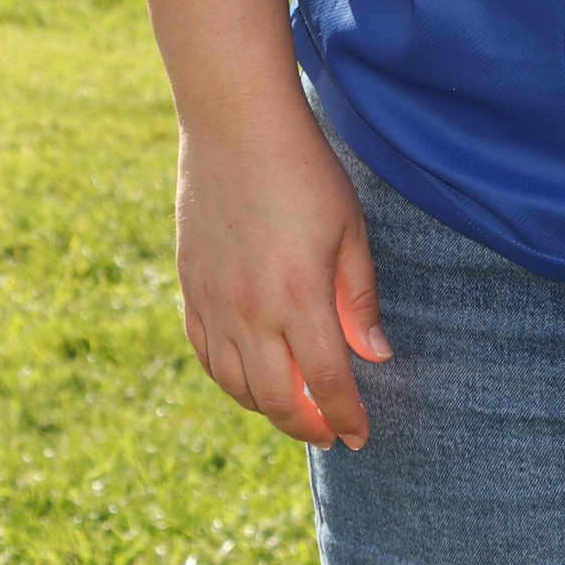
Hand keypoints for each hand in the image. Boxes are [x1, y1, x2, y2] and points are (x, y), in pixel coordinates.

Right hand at [174, 93, 391, 449]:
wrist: (235, 127)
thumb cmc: (304, 171)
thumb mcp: (349, 229)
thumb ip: (359, 298)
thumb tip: (374, 355)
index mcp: (299, 299)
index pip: (328, 382)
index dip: (346, 416)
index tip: (360, 437)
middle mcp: (250, 312)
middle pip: (277, 399)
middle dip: (307, 426)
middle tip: (328, 434)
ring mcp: (213, 303)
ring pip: (235, 385)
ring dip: (266, 409)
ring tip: (293, 411)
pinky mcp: (190, 288)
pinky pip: (204, 354)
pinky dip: (227, 379)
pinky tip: (247, 379)